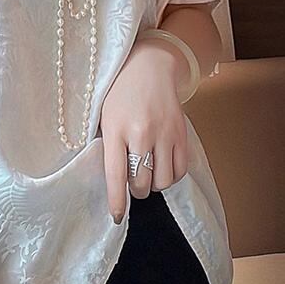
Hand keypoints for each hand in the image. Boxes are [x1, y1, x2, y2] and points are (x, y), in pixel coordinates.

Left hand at [100, 35, 190, 219]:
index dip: (117, 201)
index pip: (116, 175)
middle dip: (137, 191)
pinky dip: (171, 176)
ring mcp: (164, 133)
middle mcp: (141, 132)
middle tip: (134, 183)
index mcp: (115, 129)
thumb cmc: (118, 93)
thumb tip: (114, 182)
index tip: (117, 217)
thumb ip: (107, 146)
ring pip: (163, 181)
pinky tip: (163, 167)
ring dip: (154, 185)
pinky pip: (180, 170)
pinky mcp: (181, 133)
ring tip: (148, 174)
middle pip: (142, 182)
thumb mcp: (103, 116)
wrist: (148, 66)